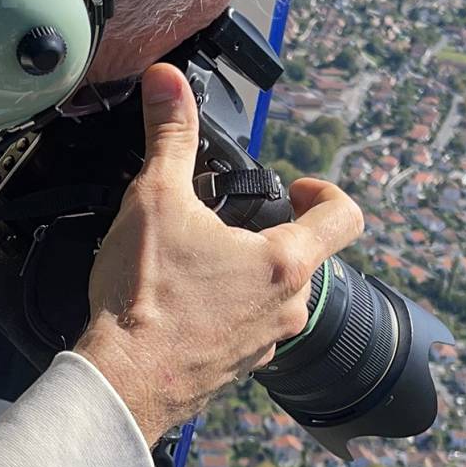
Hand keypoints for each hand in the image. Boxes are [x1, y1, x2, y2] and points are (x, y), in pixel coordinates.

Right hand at [75, 64, 363, 441]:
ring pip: (271, 298)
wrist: (120, 383)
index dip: (324, 192)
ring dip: (243, 277)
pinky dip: (221, 314)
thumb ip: (171, 136)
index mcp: (284, 263)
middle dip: (268, 234)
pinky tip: (180, 307)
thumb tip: (169, 83)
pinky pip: (243, 332)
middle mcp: (287, 308)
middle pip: (301, 257)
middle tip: (225, 224)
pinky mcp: (236, 371)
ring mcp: (265, 345)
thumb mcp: (155, 198)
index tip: (295, 189)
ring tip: (196, 266)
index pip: (344, 217)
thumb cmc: (144, 299)